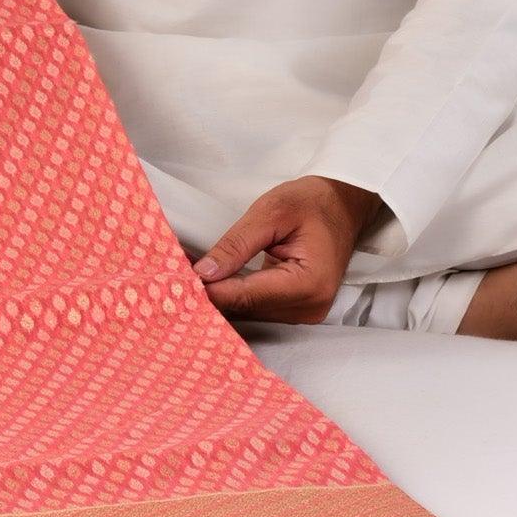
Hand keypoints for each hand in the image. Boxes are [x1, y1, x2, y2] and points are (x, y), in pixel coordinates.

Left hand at [192, 176, 381, 323]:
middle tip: (174, 273)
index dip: (208, 288)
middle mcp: (309, 308)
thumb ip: (236, 245)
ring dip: (219, 294)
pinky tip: (213, 280)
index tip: (175, 279)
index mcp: (308, 284)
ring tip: (191, 273)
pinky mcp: (295, 311)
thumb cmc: (312, 203)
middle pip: (244, 309)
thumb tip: (202, 273)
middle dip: (210, 291)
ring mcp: (304, 314)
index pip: (245, 295)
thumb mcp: (271, 212)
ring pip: (247, 312)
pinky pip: (256, 308)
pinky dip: (233, 294)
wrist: (342, 205)